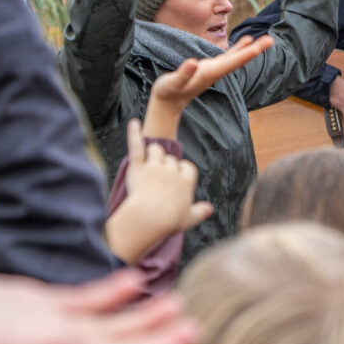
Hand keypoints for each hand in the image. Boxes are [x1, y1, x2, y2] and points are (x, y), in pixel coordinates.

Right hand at [0, 270, 198, 343]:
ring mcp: (49, 326)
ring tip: (178, 302)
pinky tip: (134, 279)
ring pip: (108, 323)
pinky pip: (85, 301)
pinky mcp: (36, 306)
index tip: (186, 342)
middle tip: (196, 323)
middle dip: (158, 336)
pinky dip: (112, 293)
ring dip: (142, 315)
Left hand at [106, 119, 211, 263]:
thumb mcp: (189, 218)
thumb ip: (200, 212)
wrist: (149, 218)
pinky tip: (133, 123)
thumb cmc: (169, 220)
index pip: (187, 167)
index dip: (181, 172)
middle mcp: (171, 169)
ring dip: (153, 153)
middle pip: (170, 159)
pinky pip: (136, 145)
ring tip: (148, 163)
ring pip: (155, 150)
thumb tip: (209, 209)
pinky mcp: (137, 166)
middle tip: (158, 181)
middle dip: (165, 165)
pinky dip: (134, 133)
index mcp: (186, 180)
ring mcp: (154, 166)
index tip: (177, 180)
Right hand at [144, 35, 273, 138]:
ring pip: (236, 58)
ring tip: (266, 39)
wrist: (168, 103)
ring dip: (251, 49)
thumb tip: (193, 63)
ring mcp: (214, 71)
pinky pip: (229, 57)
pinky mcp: (210, 68)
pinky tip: (247, 41)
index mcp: (208, 74)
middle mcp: (215, 72)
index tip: (257, 48)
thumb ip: (183, 75)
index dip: (243, 55)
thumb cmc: (168, 93)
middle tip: (270, 40)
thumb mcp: (172, 84)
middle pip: (238, 61)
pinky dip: (239, 49)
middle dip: (254, 51)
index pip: (229, 64)